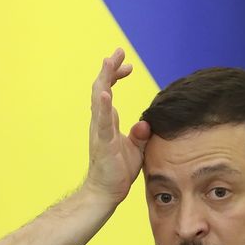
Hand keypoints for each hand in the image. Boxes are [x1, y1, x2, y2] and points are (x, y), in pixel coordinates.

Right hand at [84, 48, 150, 203]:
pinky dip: (103, 107)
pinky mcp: (103, 143)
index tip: (127, 65)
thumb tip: (146, 123)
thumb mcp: (136, 149)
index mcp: (107, 122)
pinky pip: (102, 123)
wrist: (106, 192)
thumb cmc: (118, 171)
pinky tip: (106, 94)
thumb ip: (140, 134)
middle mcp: (100, 122)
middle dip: (109, 69)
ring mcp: (100, 132)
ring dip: (104, 79)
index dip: (115, 76)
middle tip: (118, 52)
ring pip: (99, 100)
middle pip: (101, 89)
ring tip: (109, 62)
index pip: (109, 92)